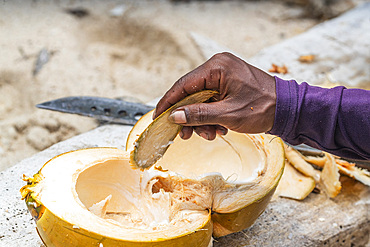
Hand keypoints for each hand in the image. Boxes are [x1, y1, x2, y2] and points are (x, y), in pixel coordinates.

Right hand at [154, 52, 275, 139]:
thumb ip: (198, 114)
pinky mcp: (228, 84)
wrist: (288, 110)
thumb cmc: (263, 108)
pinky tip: (219, 128)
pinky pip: (211, 101)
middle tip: (186, 135)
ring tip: (210, 134)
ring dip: (202, 120)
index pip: (183, 85)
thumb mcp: (227, 114)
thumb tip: (174, 116)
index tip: (158, 117)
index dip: (168, 103)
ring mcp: (224, 75)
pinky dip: (211, 116)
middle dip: (189, 117)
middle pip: (191, 94)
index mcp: (217, 67)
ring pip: (200, 100)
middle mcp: (218, 67)